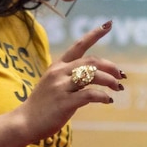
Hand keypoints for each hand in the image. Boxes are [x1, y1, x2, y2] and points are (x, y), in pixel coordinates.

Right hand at [14, 21, 125, 140]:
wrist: (25, 122)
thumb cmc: (42, 105)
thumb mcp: (53, 83)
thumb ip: (70, 77)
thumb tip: (94, 76)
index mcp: (57, 66)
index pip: (79, 45)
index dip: (95, 34)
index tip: (109, 24)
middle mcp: (59, 72)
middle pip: (91, 61)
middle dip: (110, 66)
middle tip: (122, 75)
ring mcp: (61, 87)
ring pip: (93, 75)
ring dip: (110, 81)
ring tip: (118, 88)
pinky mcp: (64, 102)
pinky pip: (89, 94)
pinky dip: (103, 96)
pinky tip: (108, 100)